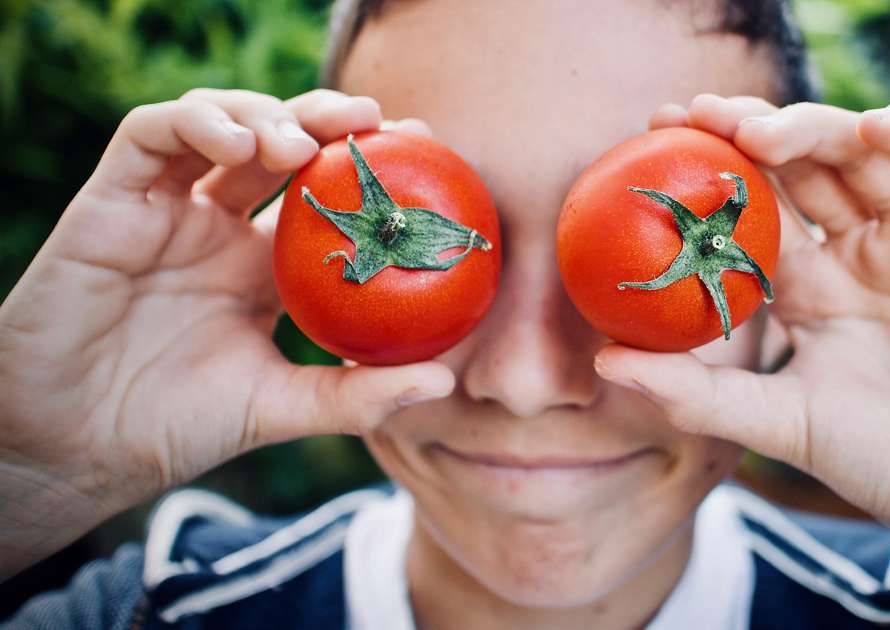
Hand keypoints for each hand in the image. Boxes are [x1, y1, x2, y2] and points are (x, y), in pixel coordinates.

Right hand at [0, 89, 452, 576]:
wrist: (74, 448)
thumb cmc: (176, 428)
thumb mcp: (280, 408)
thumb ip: (356, 397)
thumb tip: (447, 384)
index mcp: (264, 267)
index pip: (325, 195)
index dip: (370, 165)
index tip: (424, 150)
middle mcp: (219, 228)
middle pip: (280, 146)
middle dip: (326, 119)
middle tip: (373, 120)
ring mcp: (167, 211)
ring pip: (219, 124)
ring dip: (265, 116)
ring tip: (302, 144)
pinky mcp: (112, 202)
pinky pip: (149, 135)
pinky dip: (195, 123)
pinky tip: (238, 147)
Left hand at [594, 94, 889, 626]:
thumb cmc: (884, 466)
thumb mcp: (777, 423)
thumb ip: (697, 393)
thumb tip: (604, 365)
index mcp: (814, 287)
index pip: (758, 206)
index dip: (713, 166)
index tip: (658, 135)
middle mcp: (865, 252)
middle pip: (808, 163)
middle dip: (753, 129)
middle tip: (698, 117)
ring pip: (872, 150)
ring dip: (819, 125)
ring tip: (761, 134)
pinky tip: (878, 128)